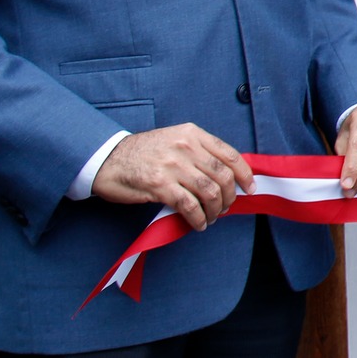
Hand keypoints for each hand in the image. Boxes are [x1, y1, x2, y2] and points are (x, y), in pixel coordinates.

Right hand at [92, 124, 254, 231]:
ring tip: (211, 218)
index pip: (230, 155)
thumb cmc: (142, 153)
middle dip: (229, 197)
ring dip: (215, 210)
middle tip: (224, 208)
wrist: (106, 159)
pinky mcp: (160, 185)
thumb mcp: (174, 140)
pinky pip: (189, 206)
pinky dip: (198, 218)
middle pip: (223, 176)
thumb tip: (225, 175)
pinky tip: (198, 224)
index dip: (244, 174)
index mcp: (192, 134)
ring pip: (209, 192)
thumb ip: (198, 151)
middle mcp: (186, 147)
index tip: (250, 189)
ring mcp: (173, 166)